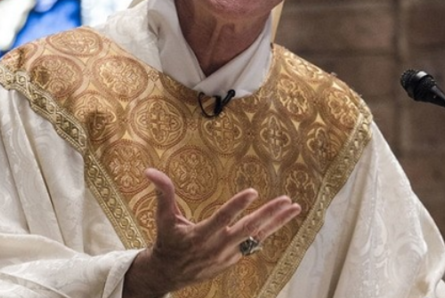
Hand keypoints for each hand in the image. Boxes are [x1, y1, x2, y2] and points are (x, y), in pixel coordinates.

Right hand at [122, 168, 301, 297]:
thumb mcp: (163, 218)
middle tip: (286, 200)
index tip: (253, 192)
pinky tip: (281, 219)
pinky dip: (268, 232)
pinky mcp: (233, 259)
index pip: (222, 219)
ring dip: (277, 222)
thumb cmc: (167, 241)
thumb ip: (163, 193)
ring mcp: (228, 255)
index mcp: (200, 236)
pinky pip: (254, 244)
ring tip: (293, 207)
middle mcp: (217, 247)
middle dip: (269, 214)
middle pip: (248, 229)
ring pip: (256, 237)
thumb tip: (150, 171)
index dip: (237, 206)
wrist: (169, 273)